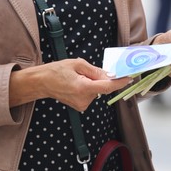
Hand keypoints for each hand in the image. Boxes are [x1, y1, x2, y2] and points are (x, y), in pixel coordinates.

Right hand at [10, 57, 131, 111]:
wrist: (42, 82)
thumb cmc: (56, 71)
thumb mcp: (77, 64)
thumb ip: (96, 71)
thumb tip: (110, 75)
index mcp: (83, 87)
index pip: (107, 87)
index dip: (120, 82)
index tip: (128, 78)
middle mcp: (84, 99)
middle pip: (102, 87)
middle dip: (99, 78)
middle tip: (86, 71)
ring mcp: (82, 105)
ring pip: (96, 91)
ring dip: (92, 83)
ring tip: (77, 78)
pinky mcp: (80, 107)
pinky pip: (91, 94)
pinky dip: (88, 88)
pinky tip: (76, 84)